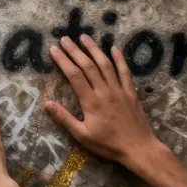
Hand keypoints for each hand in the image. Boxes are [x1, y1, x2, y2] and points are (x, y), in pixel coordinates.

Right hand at [46, 35, 161, 166]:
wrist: (139, 149)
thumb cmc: (108, 144)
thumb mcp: (82, 135)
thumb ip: (64, 118)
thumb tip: (47, 103)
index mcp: (91, 101)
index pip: (74, 75)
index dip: (63, 61)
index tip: (54, 49)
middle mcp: (104, 91)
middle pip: (88, 66)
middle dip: (75, 51)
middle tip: (65, 39)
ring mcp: (119, 90)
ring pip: (105, 64)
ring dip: (94, 49)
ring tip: (84, 37)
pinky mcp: (130, 92)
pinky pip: (125, 72)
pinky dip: (119, 59)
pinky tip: (114, 48)